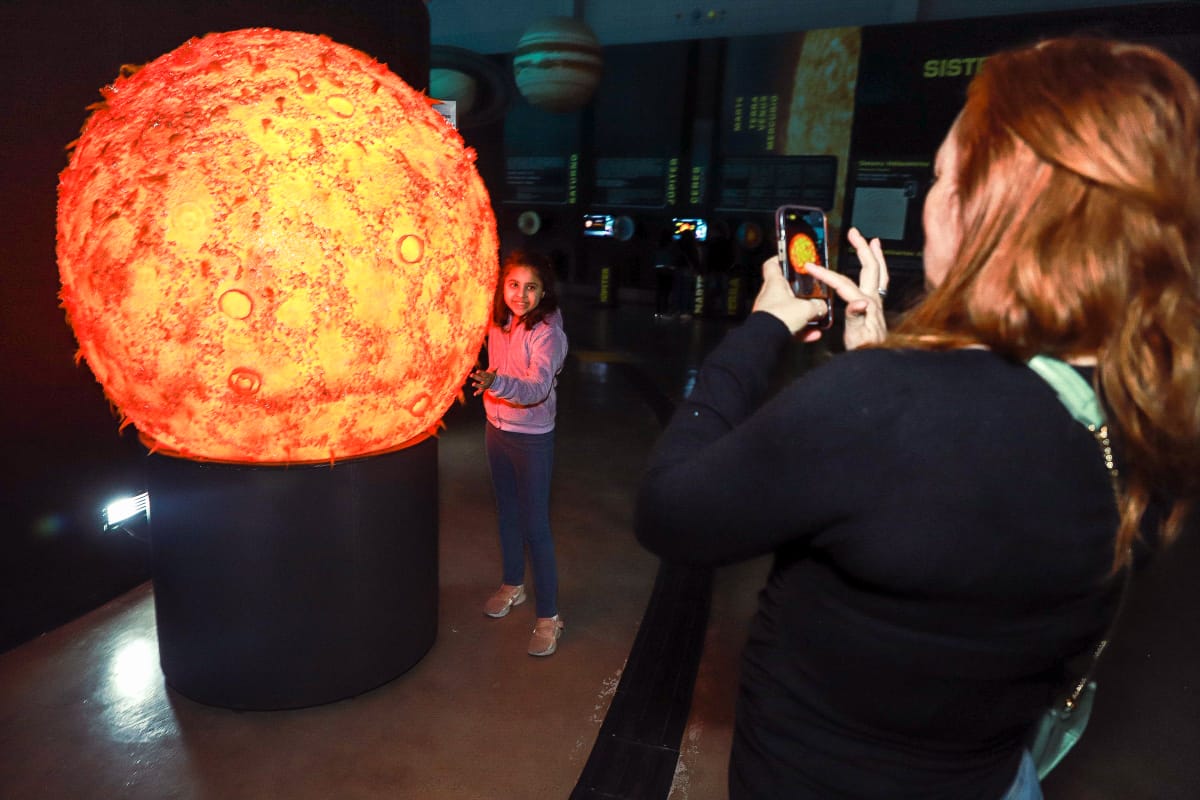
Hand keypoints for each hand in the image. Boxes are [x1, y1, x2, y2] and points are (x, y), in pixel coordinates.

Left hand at [469, 369, 495, 395]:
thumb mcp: (493, 373)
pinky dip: (478, 393)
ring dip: (477, 385)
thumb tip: (497, 367)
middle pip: (481, 379)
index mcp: (489, 377)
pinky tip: (474, 394)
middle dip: (476, 377)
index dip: (481, 373)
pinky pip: (481, 391)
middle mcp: (487, 381)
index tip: (477, 371)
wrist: (495, 384)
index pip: (485, 374)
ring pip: (481, 386)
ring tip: (473, 384)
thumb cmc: (492, 376)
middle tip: (471, 375)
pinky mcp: (483, 389)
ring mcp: (485, 385)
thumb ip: (494, 370)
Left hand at [751, 256, 826, 341]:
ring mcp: (769, 313)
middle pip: (785, 289)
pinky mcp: (771, 328)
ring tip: (817, 318)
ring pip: (788, 310)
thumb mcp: (807, 307)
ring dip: (803, 314)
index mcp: (774, 284)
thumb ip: (817, 305)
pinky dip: (801, 330)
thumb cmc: (778, 317)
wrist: (767, 339)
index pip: (772, 265)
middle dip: (801, 293)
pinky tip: (813, 334)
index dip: (780, 259)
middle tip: (813, 294)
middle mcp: (769, 297)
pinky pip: (788, 326)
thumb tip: (822, 307)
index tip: (790, 259)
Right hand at [803, 227, 889, 350]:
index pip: (843, 283)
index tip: (810, 267)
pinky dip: (877, 270)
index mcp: (865, 304)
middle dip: (861, 248)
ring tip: (872, 241)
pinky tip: (873, 269)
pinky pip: (880, 282)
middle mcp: (873, 300)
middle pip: (869, 267)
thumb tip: (859, 302)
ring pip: (879, 273)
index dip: (825, 274)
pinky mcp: (876, 308)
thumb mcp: (857, 338)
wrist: (877, 362)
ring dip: (875, 255)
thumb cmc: (866, 352)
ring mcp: (876, 303)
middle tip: (854, 233)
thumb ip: (856, 318)